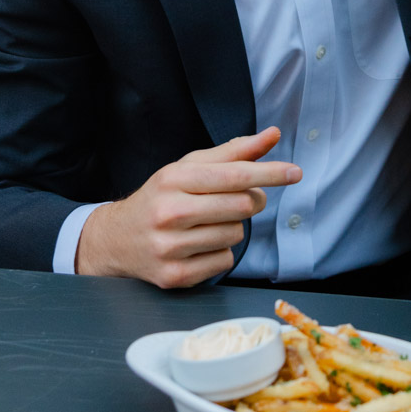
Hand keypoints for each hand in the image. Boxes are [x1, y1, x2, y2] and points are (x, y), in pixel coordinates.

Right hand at [76, 127, 301, 287]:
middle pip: (241, 206)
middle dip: (251, 201)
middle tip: (241, 199)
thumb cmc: (161, 197)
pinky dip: (220, 252)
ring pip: (235, 235)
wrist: (115, 240)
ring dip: (232, 227)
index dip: (269, 173)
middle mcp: (169, 212)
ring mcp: (170, 247)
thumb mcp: (189, 168)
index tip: (295, 172)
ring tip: (207, 223)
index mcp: (174, 179)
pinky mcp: (174, 276)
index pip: (234, 176)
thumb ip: (234, 152)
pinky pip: (224, 262)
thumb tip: (273, 135)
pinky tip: (199, 245)